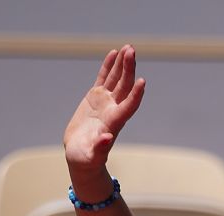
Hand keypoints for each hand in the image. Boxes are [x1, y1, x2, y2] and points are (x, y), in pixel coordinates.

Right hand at [64, 45, 145, 186]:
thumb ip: (100, 148)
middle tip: (132, 51)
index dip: (136, 95)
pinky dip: (109, 66)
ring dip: (123, 64)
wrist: (80, 156)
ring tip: (128, 48)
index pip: (128, 106)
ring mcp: (105, 102)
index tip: (143, 82)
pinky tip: (114, 53)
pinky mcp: (95, 97)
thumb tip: (107, 139)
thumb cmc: (85, 160)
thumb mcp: (91, 156)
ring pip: (116, 79)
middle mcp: (112, 109)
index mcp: (113, 123)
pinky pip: (104, 78)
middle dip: (129, 69)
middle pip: (124, 87)